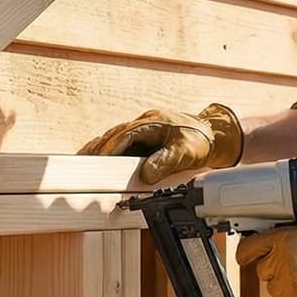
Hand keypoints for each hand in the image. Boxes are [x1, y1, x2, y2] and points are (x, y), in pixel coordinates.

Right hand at [79, 103, 242, 183]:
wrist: (214, 135)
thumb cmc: (200, 141)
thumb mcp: (185, 153)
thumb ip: (165, 162)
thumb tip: (145, 174)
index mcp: (152, 123)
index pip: (124, 135)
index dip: (110, 149)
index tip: (99, 161)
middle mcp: (145, 123)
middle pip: (115, 135)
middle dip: (99, 149)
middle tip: (83, 163)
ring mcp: (144, 128)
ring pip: (117, 137)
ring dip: (102, 149)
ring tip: (86, 163)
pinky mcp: (145, 137)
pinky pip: (124, 142)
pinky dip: (112, 150)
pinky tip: (104, 160)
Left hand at [236, 223, 296, 296]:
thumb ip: (289, 235)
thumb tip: (276, 240)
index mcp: (283, 239)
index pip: (248, 247)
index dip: (246, 254)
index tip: (246, 257)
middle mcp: (280, 260)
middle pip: (263, 270)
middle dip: (277, 271)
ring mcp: (285, 282)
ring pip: (273, 289)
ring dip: (287, 288)